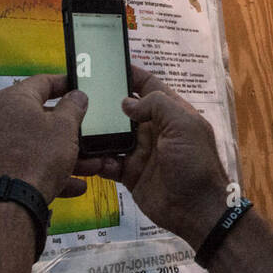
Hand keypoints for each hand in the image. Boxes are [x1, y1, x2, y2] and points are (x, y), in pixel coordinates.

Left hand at [0, 74, 88, 203]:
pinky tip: (74, 184)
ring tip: (90, 165)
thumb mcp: (65, 127)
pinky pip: (29, 162)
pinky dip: (51, 170)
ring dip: (66, 153)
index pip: (43, 82)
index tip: (80, 88)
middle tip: (89, 132)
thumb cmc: (38, 157)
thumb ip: (74, 106)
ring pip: (38, 143)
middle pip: (41, 116)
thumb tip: (76, 95)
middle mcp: (0, 117)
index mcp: (14, 99)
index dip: (65, 83)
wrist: (10, 202)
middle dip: (70, 128)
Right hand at [74, 64, 230, 247]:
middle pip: (124, 109)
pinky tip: (86, 158)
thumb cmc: (195, 163)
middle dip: (104, 103)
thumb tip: (127, 102)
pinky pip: (107, 162)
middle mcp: (154, 129)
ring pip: (111, 136)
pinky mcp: (130, 173)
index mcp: (171, 112)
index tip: (106, 63)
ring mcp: (141, 151)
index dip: (130, 73)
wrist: (197, 209)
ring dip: (95, 133)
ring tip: (75, 127)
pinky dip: (96, 160)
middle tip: (77, 96)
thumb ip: (157, 105)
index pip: (148, 85)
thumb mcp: (183, 125)